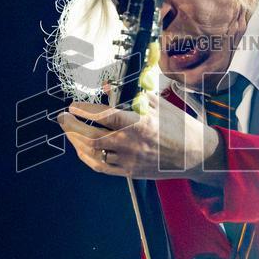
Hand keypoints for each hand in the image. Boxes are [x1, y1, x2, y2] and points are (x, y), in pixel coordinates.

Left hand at [56, 92, 224, 184]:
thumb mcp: (159, 105)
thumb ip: (134, 96)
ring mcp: (129, 160)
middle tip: (63, 117)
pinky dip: (87, 157)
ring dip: (76, 141)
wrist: (196, 155)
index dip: (85, 110)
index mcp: (140, 124)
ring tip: (69, 131)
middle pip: (92, 136)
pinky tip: (81, 148)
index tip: (73, 105)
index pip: (104, 116)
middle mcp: (131, 144)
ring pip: (93, 153)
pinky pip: (101, 167)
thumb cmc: (180, 126)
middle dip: (72, 126)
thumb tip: (110, 86)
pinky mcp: (129, 172)